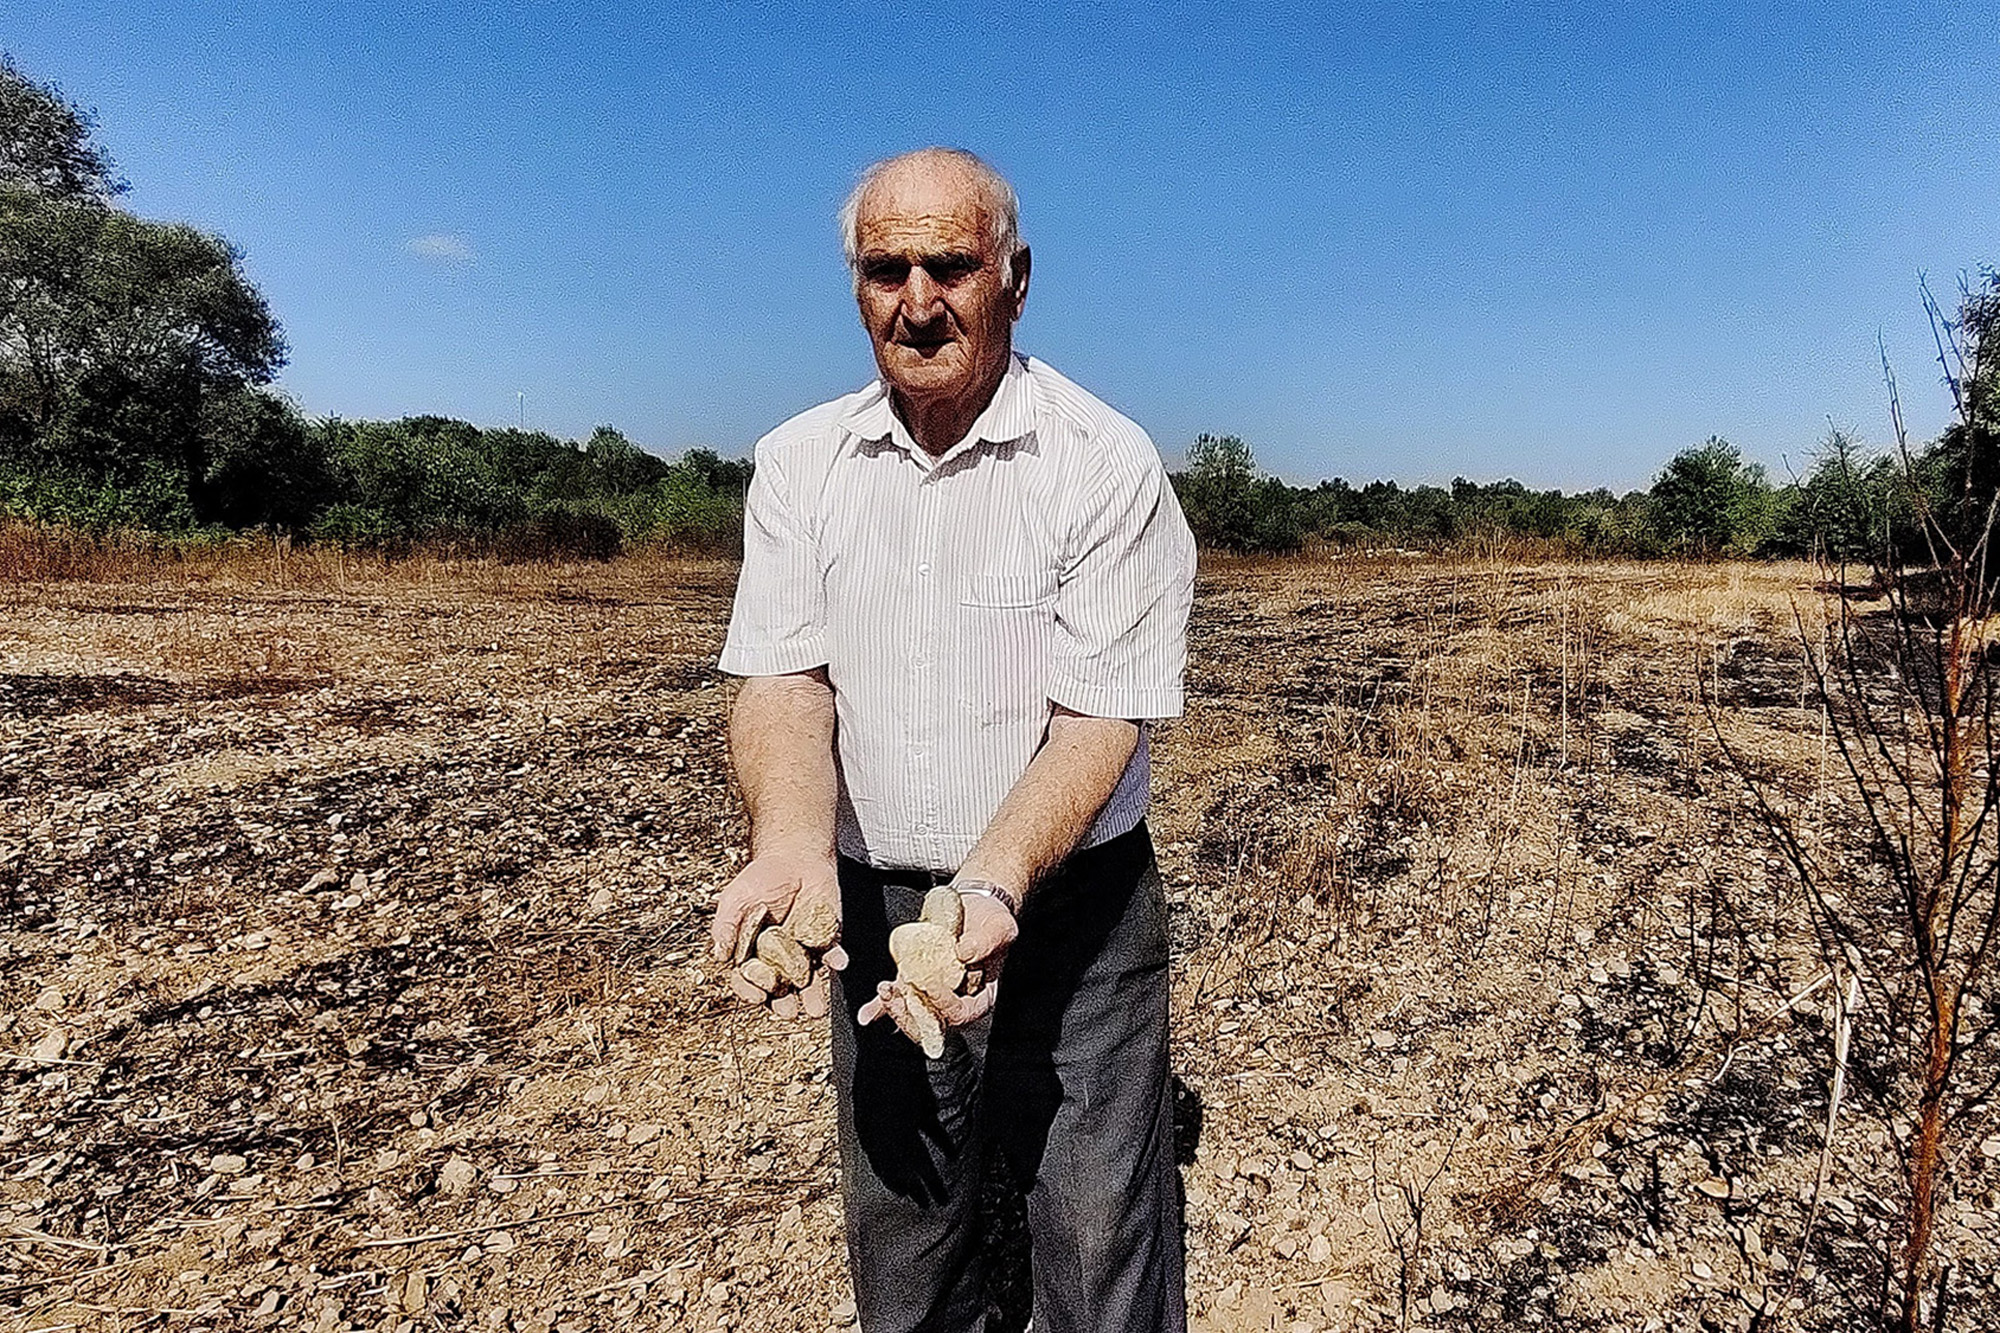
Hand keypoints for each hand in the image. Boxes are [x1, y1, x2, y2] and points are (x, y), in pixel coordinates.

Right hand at [710, 851, 845, 1017]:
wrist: (793, 858)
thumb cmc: (760, 879)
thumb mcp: (735, 899)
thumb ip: (726, 926)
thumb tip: (719, 956)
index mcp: (752, 953)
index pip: (748, 979)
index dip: (750, 991)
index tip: (757, 997)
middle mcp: (778, 958)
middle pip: (779, 988)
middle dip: (783, 1003)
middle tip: (789, 1012)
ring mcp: (803, 951)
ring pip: (808, 979)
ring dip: (813, 996)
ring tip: (816, 1010)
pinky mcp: (826, 938)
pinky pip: (832, 953)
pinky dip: (836, 960)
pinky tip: (838, 964)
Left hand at [859, 889, 1018, 1037]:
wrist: (976, 904)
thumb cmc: (992, 921)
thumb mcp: (999, 928)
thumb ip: (985, 943)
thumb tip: (962, 953)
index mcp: (981, 996)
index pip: (961, 1013)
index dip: (945, 1005)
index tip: (931, 985)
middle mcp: (956, 998)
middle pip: (933, 1024)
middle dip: (911, 1017)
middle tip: (897, 1000)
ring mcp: (933, 990)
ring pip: (912, 1014)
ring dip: (894, 1009)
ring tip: (883, 993)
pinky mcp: (915, 978)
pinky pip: (899, 996)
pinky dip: (881, 1006)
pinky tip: (867, 1014)